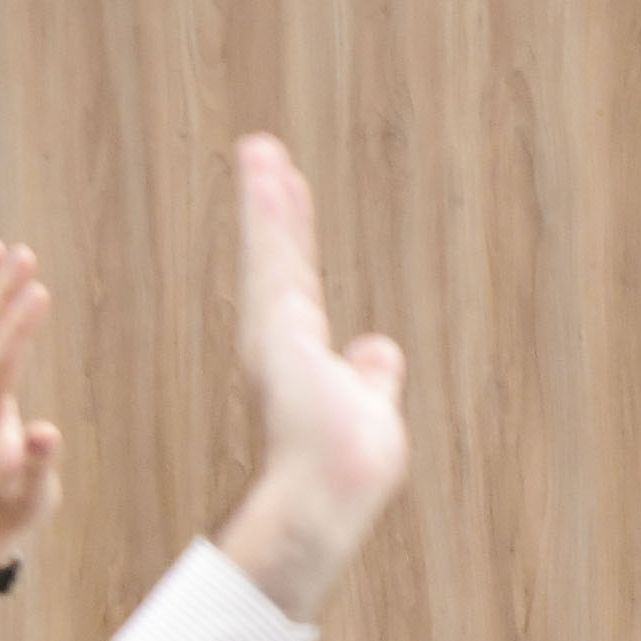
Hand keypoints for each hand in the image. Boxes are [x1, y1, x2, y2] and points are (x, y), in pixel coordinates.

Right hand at [212, 135, 408, 619]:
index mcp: (305, 359)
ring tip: (261, 150)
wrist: (330, 491)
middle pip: (283, 262)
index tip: (291, 200)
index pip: (301, 288)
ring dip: (268, 198)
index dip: (294, 244)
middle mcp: (283, 341)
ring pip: (274, 251)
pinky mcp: (276, 322)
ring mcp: (276, 330)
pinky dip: (269, 210)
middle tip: (264, 157)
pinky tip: (266, 168)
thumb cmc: (351, 466)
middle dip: (276, 210)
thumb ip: (371, 374)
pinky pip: (273, 253)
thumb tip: (379, 345)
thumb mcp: (371, 407)